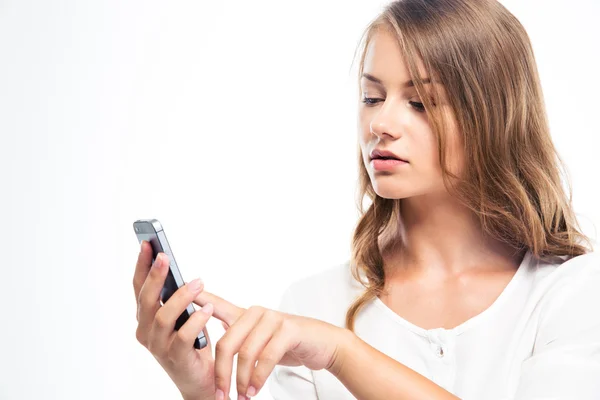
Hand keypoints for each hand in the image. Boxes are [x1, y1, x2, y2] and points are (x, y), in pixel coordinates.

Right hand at [133, 240, 217, 399]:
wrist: (202, 380)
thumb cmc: (192, 343)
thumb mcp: (182, 315)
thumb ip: (177, 298)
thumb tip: (179, 272)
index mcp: (146, 317)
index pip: (139, 287)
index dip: (142, 265)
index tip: (148, 243)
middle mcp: (146, 331)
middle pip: (146, 299)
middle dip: (154, 276)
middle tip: (165, 256)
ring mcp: (158, 346)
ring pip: (163, 317)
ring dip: (181, 297)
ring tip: (198, 283)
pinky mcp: (176, 358)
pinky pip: (182, 336)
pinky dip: (195, 320)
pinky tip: (206, 308)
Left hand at [193, 290, 349, 398]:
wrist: (322, 343)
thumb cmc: (287, 342)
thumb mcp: (258, 339)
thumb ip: (238, 337)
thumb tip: (217, 348)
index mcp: (245, 314)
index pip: (216, 304)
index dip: (197, 299)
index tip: (179, 295)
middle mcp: (256, 313)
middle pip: (227, 342)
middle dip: (222, 374)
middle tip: (221, 396)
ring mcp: (272, 319)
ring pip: (246, 352)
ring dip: (241, 380)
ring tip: (241, 397)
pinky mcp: (288, 330)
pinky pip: (267, 356)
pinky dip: (259, 377)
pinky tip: (255, 389)